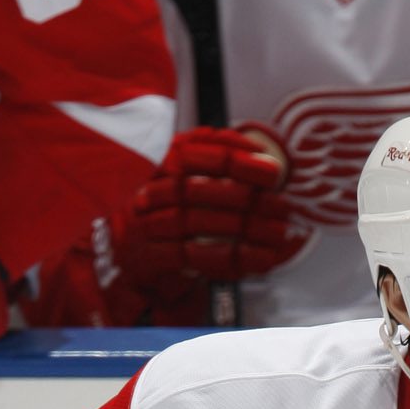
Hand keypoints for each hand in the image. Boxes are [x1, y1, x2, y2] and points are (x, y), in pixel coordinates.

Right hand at [116, 128, 299, 308]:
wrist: (128, 260)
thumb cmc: (168, 219)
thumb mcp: (188, 186)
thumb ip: (217, 171)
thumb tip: (266, 164)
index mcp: (160, 165)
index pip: (195, 148)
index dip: (235, 155)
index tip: (270, 167)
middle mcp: (149, 190)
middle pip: (197, 186)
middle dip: (245, 195)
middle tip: (281, 205)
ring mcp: (145, 225)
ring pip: (197, 222)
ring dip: (242, 229)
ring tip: (276, 233)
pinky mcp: (149, 258)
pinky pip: (192, 258)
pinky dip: (228, 259)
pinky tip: (256, 259)